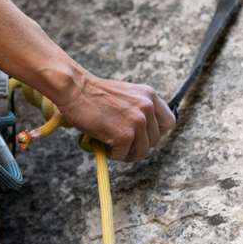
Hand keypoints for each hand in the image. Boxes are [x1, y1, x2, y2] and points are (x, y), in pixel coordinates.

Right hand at [53, 70, 174, 161]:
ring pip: (140, 152)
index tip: (142, 136)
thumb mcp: (125, 96)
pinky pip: (122, 154)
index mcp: (149, 96)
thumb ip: (137, 110)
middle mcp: (147, 107)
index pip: (168, 123)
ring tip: (108, 143)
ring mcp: (137, 122)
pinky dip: (110, 153)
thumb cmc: (92, 93)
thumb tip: (140, 136)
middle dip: (136, 145)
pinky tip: (100, 141)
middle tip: (118, 143)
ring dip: (124, 152)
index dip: (155, 133)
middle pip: (154, 141)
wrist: (74, 89)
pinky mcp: (124, 135)